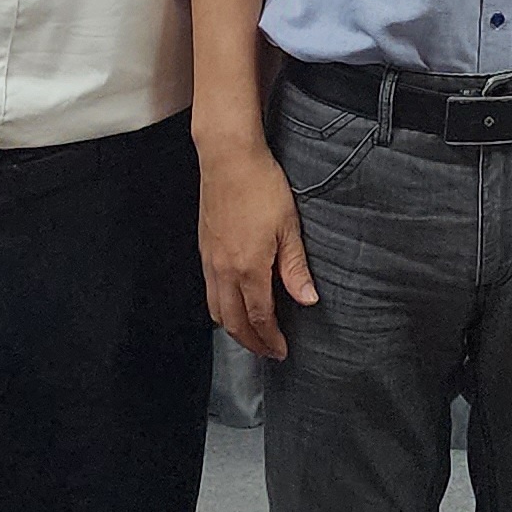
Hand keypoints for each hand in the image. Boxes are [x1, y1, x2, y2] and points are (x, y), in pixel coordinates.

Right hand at [199, 144, 315, 359]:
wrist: (228, 159)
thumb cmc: (262, 187)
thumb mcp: (289, 227)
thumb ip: (295, 268)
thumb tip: (308, 300)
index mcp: (248, 268)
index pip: (259, 317)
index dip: (271, 339)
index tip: (282, 351)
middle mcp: (223, 271)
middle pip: (232, 322)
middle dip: (251, 342)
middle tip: (269, 352)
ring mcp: (210, 261)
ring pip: (215, 310)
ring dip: (233, 328)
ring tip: (252, 335)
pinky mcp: (204, 250)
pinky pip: (209, 292)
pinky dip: (221, 308)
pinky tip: (235, 304)